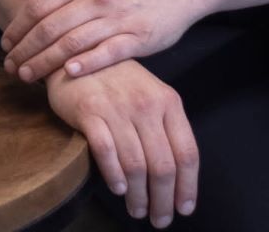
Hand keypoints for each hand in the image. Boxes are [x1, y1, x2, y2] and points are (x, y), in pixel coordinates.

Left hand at [2, 0, 204, 82]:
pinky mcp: (139, 37)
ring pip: (73, 43)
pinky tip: (67, 73)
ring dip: (45, 62)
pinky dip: (85, 63)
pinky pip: (107, 53)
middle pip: (51, 27)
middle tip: (9, 67)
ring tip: (27, 77)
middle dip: (25, 50)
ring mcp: (119, 17)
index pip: (41, 4)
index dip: (18, 26)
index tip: (5, 43)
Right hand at [45, 60, 198, 227]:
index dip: (188, 186)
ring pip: (135, 165)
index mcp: (168, 101)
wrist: (80, 53)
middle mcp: (146, 104)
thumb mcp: (151, 95)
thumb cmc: (119, 81)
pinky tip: (118, 188)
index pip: (187, 152)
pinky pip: (106, 151)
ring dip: (138, 196)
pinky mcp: (90, 111)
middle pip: (162, 165)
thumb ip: (165, 128)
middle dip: (163, 200)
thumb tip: (177, 175)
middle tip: (159, 219)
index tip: (184, 208)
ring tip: (137, 210)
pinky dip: (114, 175)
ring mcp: (118, 107)